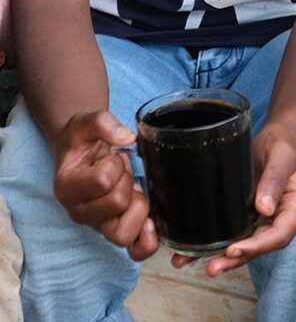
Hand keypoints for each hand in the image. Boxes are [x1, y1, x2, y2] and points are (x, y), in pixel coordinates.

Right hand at [52, 110, 157, 259]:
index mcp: (68, 187)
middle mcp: (79, 212)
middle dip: (128, 179)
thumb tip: (127, 137)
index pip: (103, 180)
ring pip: (123, 233)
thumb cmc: (82, 142)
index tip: (112, 157)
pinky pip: (132, 249)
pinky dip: (145, 242)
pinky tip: (151, 225)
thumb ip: (102, 122)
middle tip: (123, 171)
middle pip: (117, 203)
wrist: (81, 154)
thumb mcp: (85, 122)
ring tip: (132, 189)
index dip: (117, 163)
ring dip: (137, 205)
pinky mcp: (114, 231)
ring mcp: (97, 225)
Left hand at [175, 121, 295, 275]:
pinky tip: (190, 255)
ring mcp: (266, 221)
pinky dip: (214, 247)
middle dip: (236, 259)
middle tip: (212, 267)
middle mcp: (282, 219)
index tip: (235, 249)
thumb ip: (275, 179)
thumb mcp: (282, 156)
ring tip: (194, 264)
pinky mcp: (250, 219)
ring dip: (223, 259)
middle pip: (261, 246)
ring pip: (246, 246)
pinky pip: (235, 236)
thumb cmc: (283, 144)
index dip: (258, 246)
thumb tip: (265, 208)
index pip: (280, 234)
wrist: (278, 138)